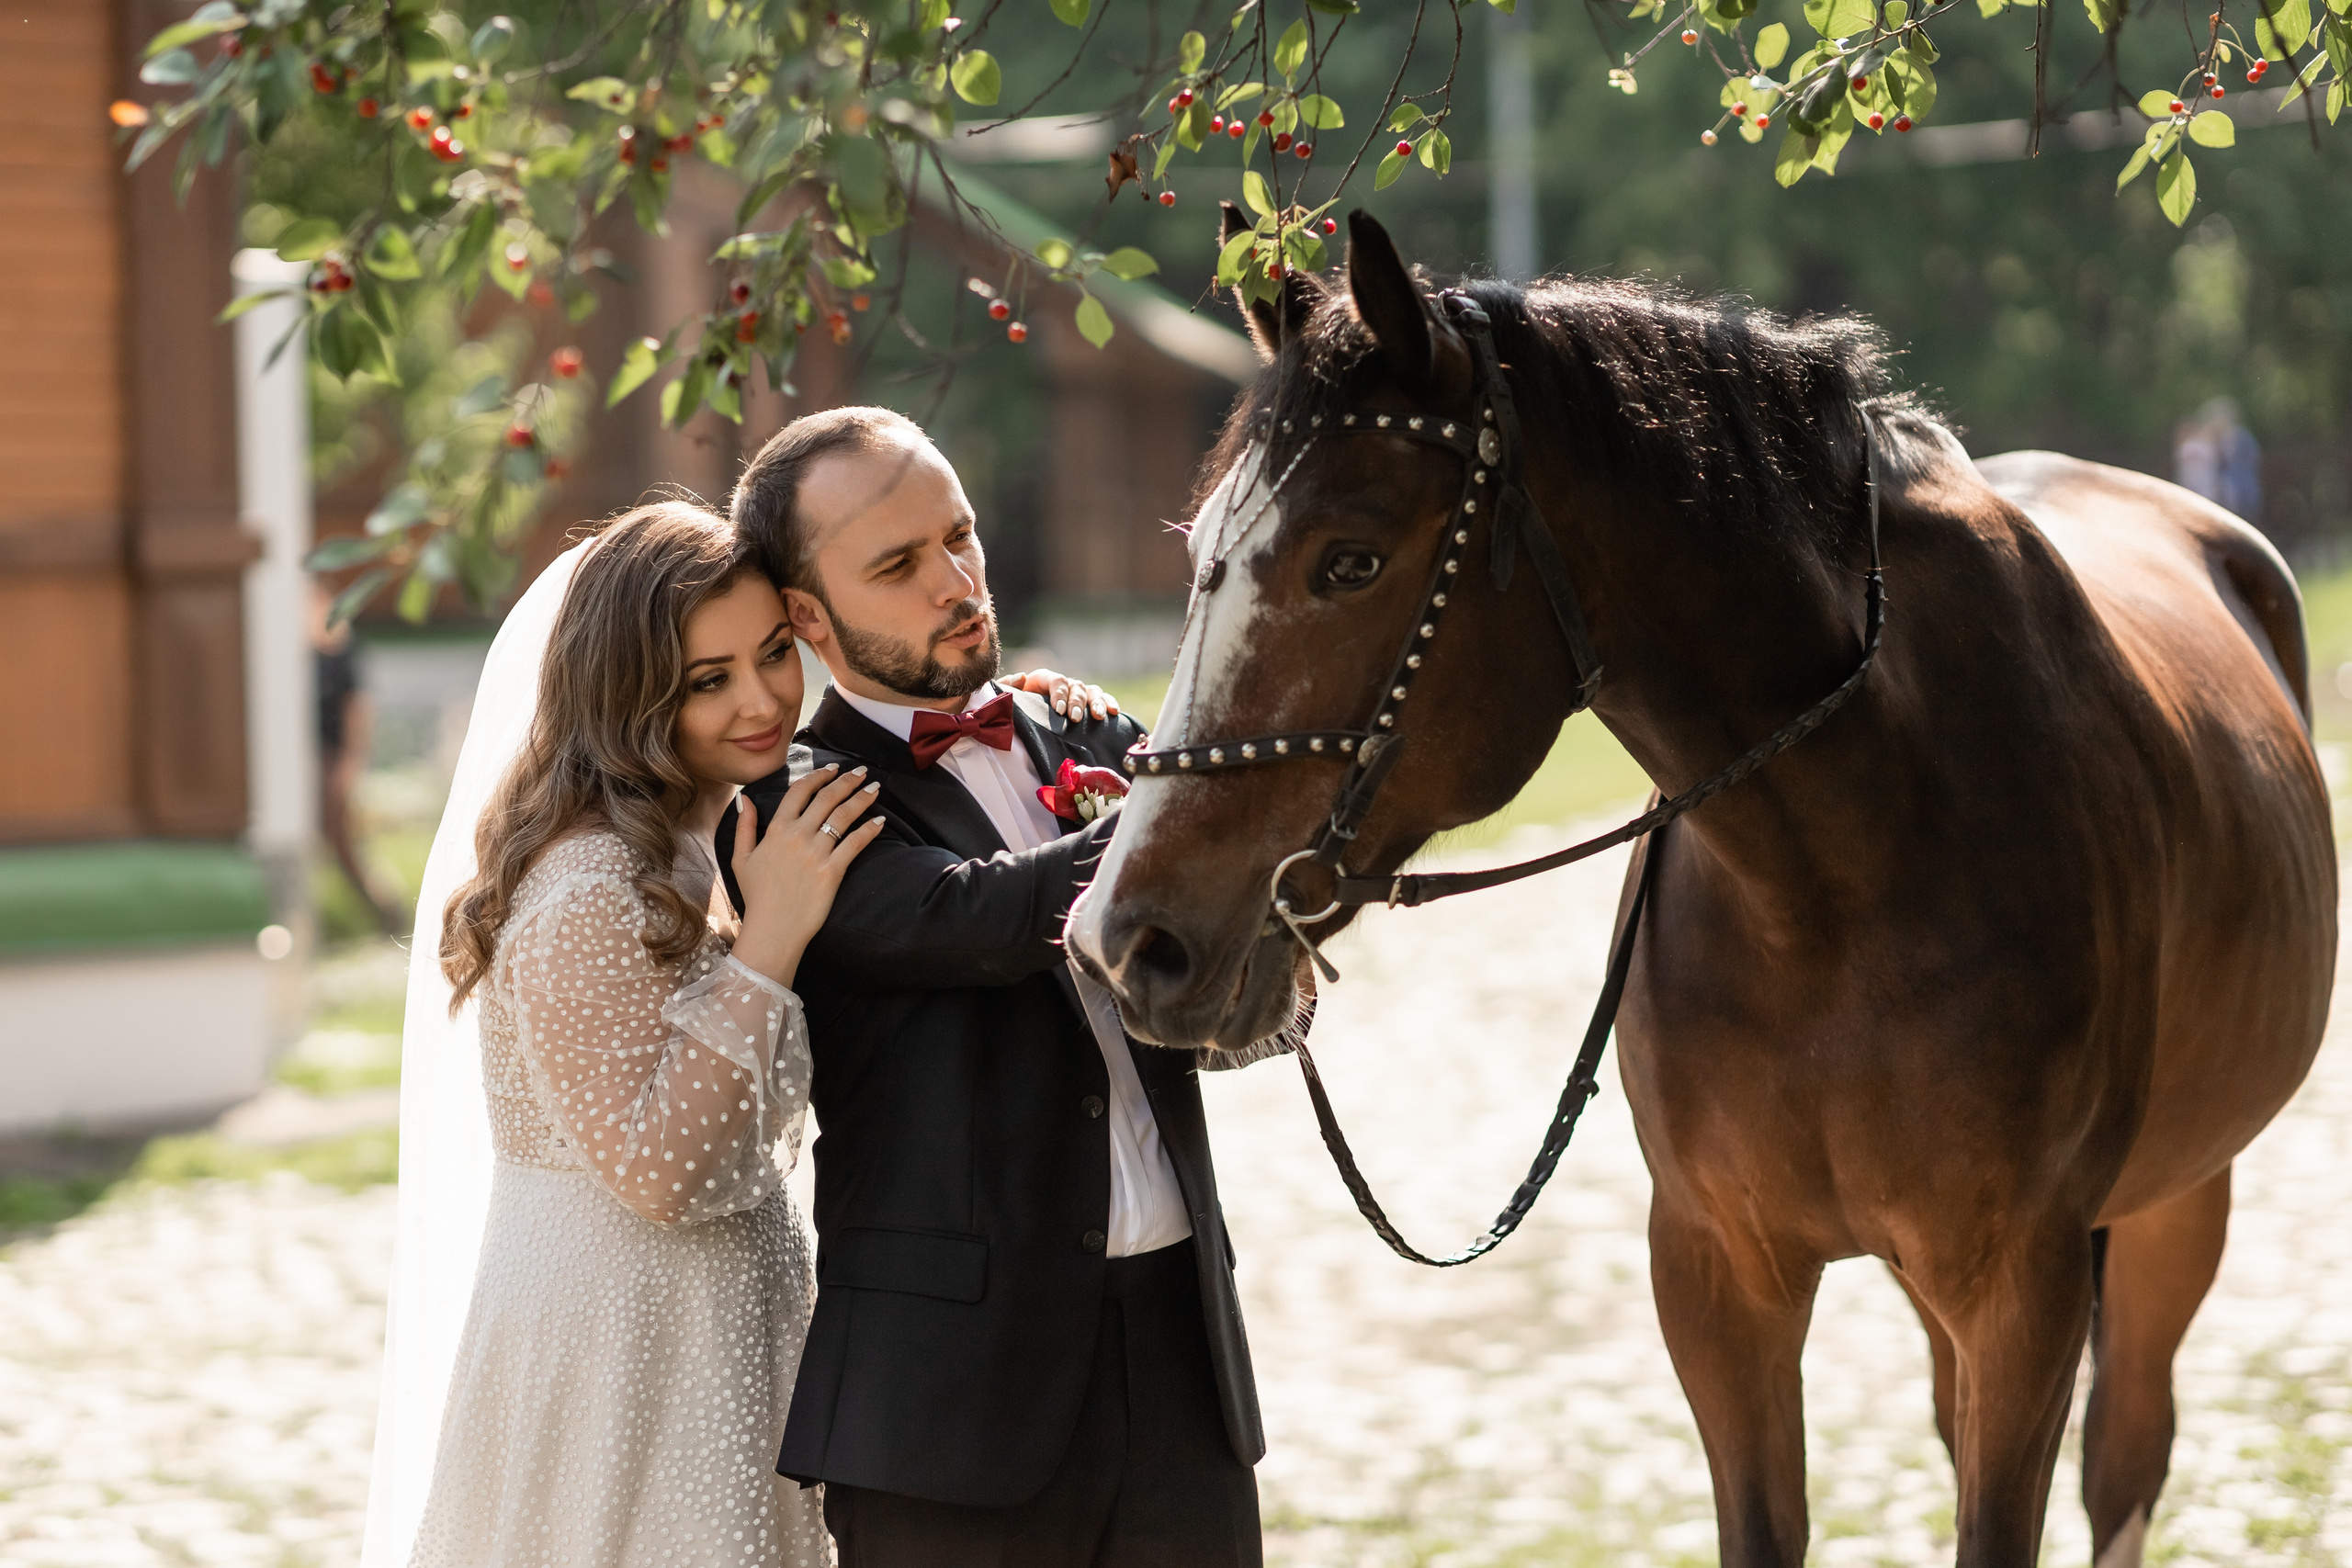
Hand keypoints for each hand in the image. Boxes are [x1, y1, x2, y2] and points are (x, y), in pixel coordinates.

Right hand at [727, 764, 884, 988]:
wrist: (773, 929)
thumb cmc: (757, 897)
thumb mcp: (741, 859)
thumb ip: (744, 827)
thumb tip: (745, 800)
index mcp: (776, 830)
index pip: (800, 791)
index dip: (819, 776)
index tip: (833, 769)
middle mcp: (797, 836)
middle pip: (826, 798)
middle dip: (847, 781)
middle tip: (862, 771)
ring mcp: (815, 853)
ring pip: (843, 816)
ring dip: (862, 798)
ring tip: (875, 788)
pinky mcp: (832, 871)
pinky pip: (854, 843)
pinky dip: (869, 830)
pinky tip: (880, 820)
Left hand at [1006, 668, 1119, 724]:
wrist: (1027, 721)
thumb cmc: (1017, 709)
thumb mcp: (1008, 698)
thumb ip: (1008, 687)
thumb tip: (1022, 677)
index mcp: (1045, 679)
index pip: (1057, 681)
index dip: (1060, 693)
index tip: (1059, 710)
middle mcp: (1065, 684)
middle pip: (1076, 687)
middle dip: (1077, 703)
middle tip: (1074, 719)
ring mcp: (1078, 693)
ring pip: (1092, 692)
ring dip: (1096, 703)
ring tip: (1098, 716)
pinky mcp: (1088, 704)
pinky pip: (1103, 699)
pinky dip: (1109, 703)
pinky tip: (1114, 712)